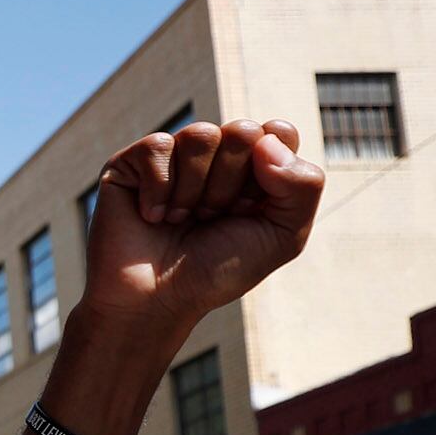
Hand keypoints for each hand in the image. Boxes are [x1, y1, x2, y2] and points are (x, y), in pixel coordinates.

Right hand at [80, 119, 322, 341]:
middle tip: (212, 218)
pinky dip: (160, 191)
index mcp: (253, 167)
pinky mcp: (131, 162)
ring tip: (181, 220)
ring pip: (200, 135)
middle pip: (242, 131)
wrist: (156, 302)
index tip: (248, 212)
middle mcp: (214, 155)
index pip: (279, 132)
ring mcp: (173, 155)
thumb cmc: (217, 272)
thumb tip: (266, 139)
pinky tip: (152, 216)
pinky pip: (158, 146)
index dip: (270, 173)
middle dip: (230, 185)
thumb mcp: (283, 237)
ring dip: (194, 191)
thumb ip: (304, 185)